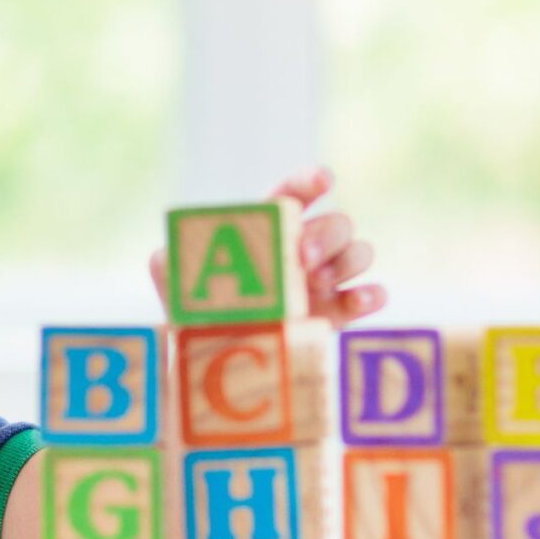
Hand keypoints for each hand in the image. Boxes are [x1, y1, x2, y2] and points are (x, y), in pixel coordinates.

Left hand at [151, 163, 386, 327]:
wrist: (210, 357)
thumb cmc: (195, 306)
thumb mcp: (172, 277)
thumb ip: (168, 258)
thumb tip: (168, 254)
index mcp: (270, 226)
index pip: (297, 192)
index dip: (312, 181)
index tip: (321, 182)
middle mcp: (304, 247)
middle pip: (336, 221)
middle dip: (326, 234)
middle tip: (302, 259)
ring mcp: (325, 279)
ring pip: (359, 251)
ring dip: (346, 260)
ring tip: (317, 283)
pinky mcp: (336, 314)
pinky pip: (368, 296)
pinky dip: (371, 294)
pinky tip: (361, 298)